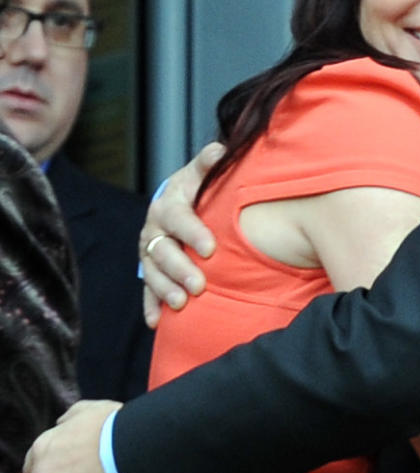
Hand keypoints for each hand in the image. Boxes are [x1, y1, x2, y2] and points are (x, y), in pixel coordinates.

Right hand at [141, 142, 223, 326]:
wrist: (180, 205)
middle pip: (162, 251)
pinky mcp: (150, 272)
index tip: (211, 248)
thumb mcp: (202, 175)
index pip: (177, 218)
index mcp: (168, 205)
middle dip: (179, 269)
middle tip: (198, 286)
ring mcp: (150, 253)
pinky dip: (150, 306)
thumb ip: (210, 164)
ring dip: (165, 289)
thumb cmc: (197, 190)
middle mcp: (154, 230)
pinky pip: (146, 291)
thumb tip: (220, 150)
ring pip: (152, 273)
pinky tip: (155, 322)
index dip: (192, 232)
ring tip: (180, 304)